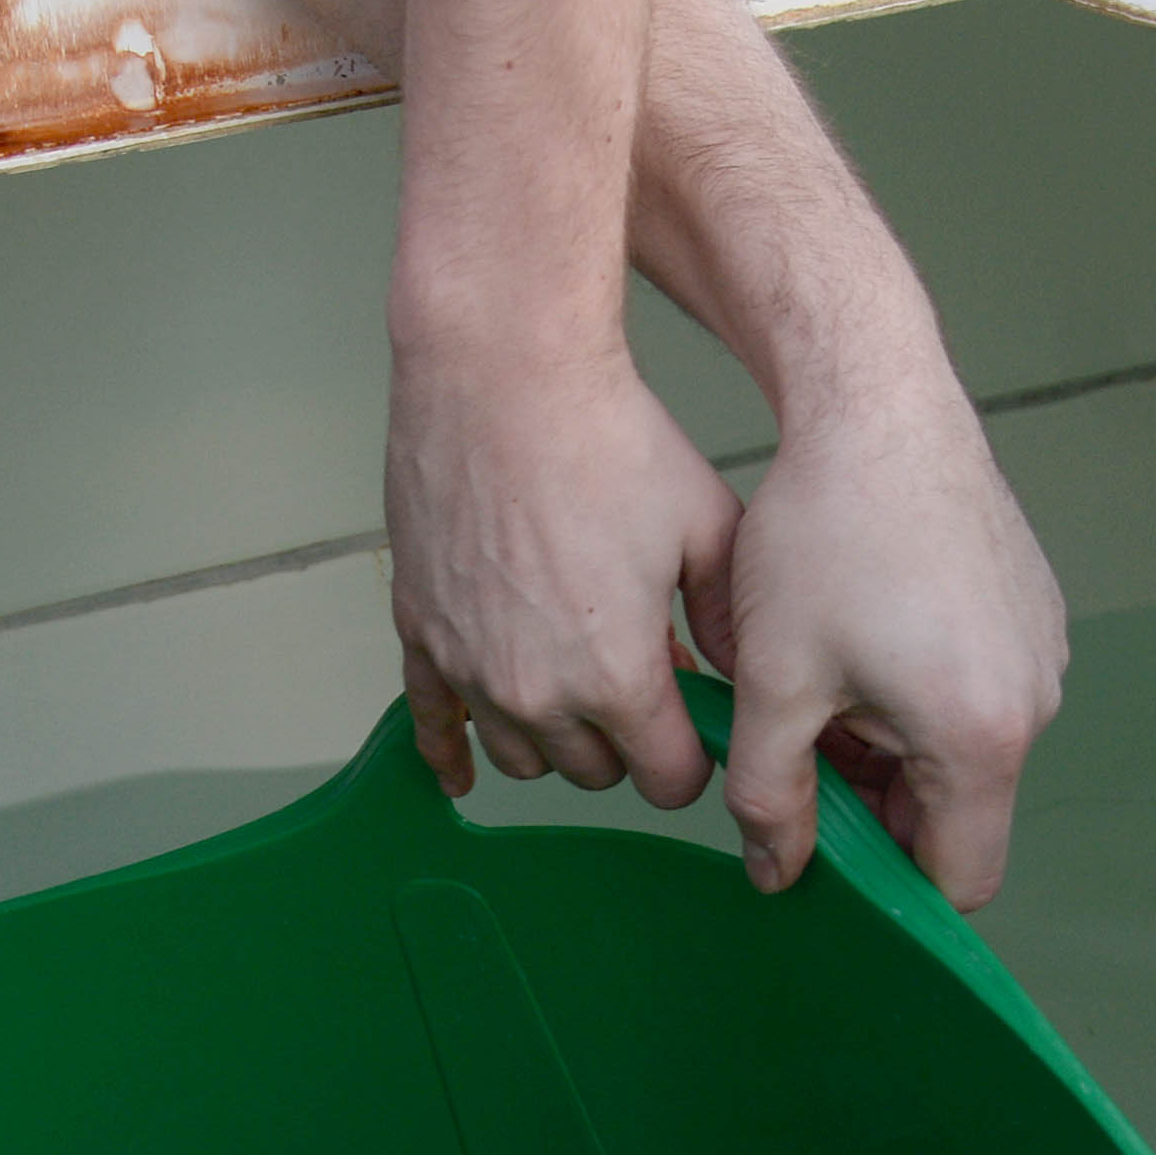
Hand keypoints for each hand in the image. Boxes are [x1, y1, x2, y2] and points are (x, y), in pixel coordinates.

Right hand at [387, 330, 742, 808]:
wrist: (505, 373)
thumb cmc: (607, 436)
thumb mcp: (707, 525)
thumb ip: (728, 619)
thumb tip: (735, 671)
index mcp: (618, 675)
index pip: (667, 780)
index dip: (692, 757)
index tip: (696, 725)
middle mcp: (536, 689)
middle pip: (593, 773)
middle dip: (624, 741)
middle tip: (639, 683)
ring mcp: (469, 665)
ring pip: (520, 758)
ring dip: (553, 736)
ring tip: (574, 682)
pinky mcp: (420, 631)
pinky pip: (429, 724)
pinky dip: (448, 752)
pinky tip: (459, 774)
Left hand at [698, 373, 1064, 909]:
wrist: (876, 405)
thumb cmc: (823, 537)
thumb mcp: (774, 682)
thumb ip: (770, 796)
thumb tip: (777, 873)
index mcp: (981, 737)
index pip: (959, 877)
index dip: (892, 890)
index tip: (826, 863)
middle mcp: (1034, 702)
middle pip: (960, 812)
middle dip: (878, 807)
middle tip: (796, 762)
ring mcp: (1042, 651)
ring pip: (962, 749)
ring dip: (892, 746)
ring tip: (818, 684)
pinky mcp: (1033, 608)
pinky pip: (976, 688)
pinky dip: (919, 692)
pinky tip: (858, 636)